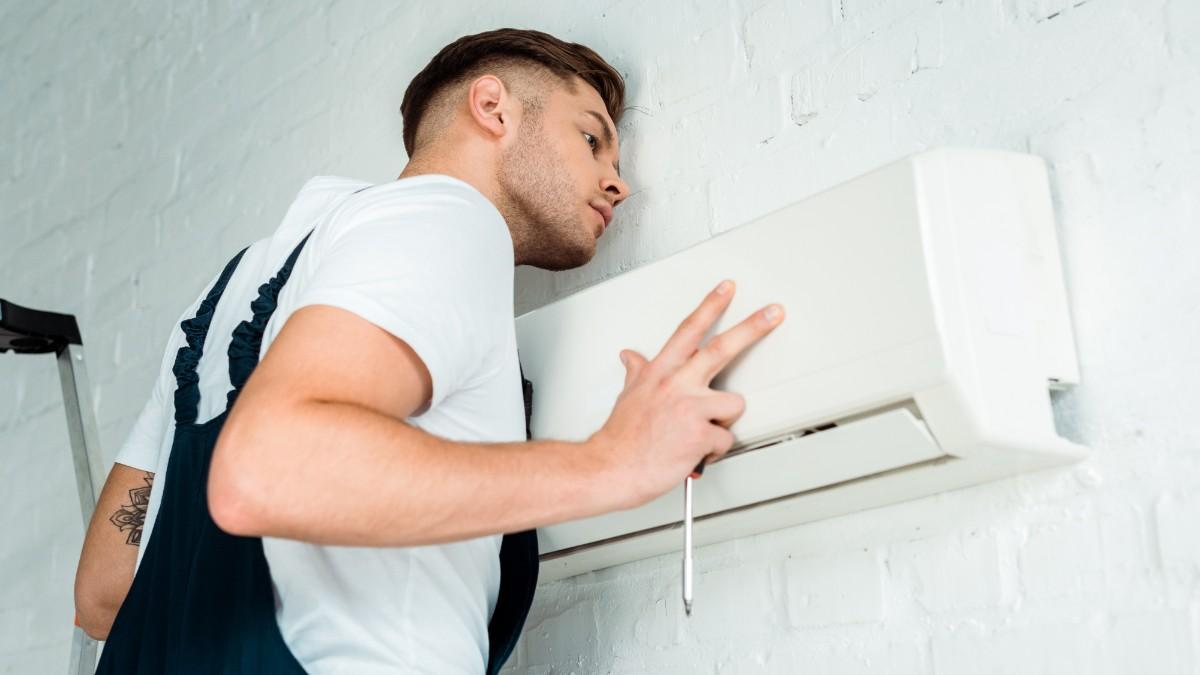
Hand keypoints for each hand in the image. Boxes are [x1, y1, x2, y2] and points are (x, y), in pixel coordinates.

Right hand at [585, 280, 784, 509]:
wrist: (611, 468)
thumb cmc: (620, 437)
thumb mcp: (627, 395)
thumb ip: (636, 372)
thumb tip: (631, 357)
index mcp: (659, 372)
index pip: (689, 330)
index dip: (710, 306)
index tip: (727, 289)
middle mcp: (675, 384)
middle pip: (721, 348)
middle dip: (752, 327)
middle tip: (773, 313)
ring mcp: (689, 408)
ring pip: (733, 404)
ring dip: (722, 422)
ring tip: (698, 433)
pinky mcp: (700, 434)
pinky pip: (725, 439)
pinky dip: (713, 451)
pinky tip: (694, 452)